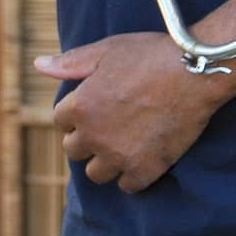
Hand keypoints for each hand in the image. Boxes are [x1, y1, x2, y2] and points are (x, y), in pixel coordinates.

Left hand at [34, 33, 223, 192]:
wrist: (196, 73)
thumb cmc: (151, 55)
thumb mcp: (108, 50)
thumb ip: (71, 62)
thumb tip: (39, 65)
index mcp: (80, 106)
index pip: (60, 121)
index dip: (77, 113)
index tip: (95, 106)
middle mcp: (94, 136)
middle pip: (74, 150)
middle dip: (87, 138)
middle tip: (110, 124)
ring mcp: (119, 156)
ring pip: (96, 173)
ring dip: (105, 161)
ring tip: (123, 144)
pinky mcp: (146, 169)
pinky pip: (127, 186)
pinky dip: (131, 175)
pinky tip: (141, 158)